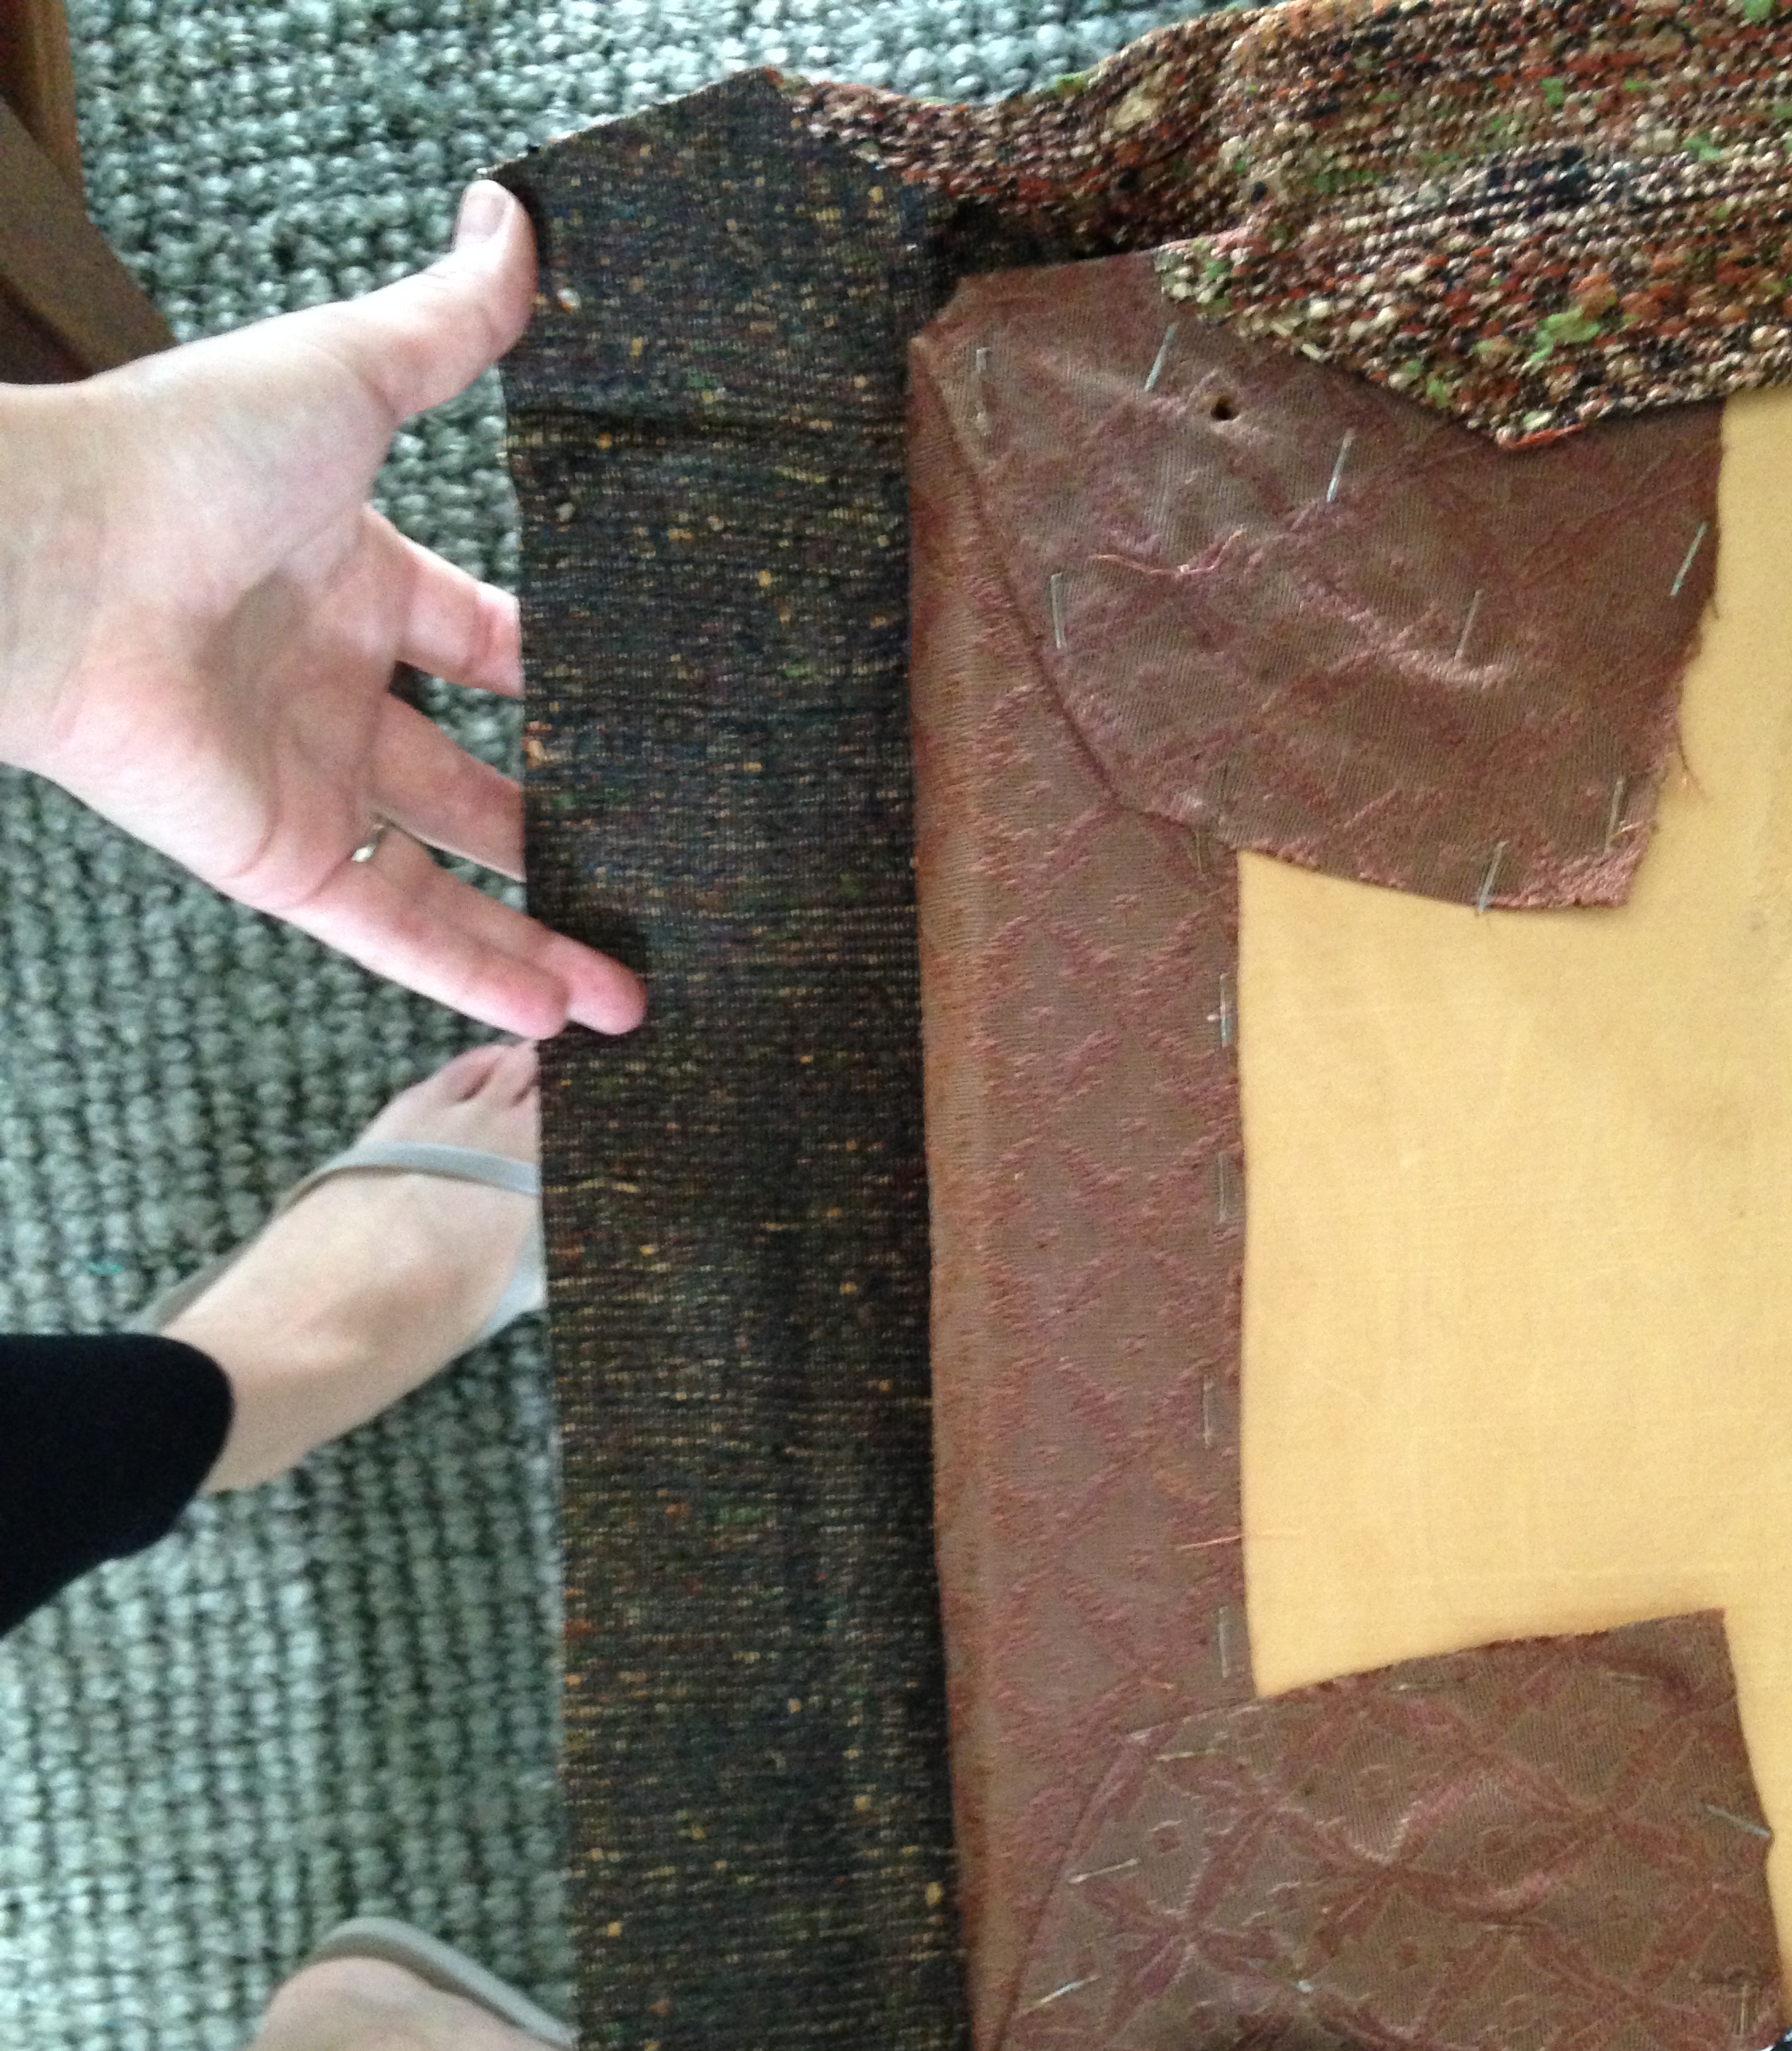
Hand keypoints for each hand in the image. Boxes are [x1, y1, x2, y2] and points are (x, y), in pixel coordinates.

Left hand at [0, 182, 643, 1038]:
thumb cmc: (183, 458)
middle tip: (658, 866)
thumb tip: (513, 217)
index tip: (654, 714)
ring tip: (634, 998)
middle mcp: (336, 693)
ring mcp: (311, 785)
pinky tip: (556, 1018)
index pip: (482, 644)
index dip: (561, 679)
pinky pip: (393, 931)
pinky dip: (471, 975)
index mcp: (355, 584)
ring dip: (542, 937)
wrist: (57, 563)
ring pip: (449, 879)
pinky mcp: (280, 859)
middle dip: (565, 828)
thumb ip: (447, 328)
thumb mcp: (346, 377)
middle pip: (475, 779)